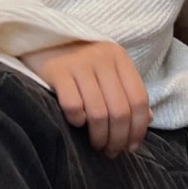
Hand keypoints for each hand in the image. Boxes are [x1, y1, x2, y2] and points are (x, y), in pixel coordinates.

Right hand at [21, 41, 151, 157]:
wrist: (40, 37)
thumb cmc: (77, 58)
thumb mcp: (106, 68)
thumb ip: (126, 91)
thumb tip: (147, 120)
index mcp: (119, 57)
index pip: (139, 99)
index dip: (138, 128)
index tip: (131, 146)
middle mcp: (102, 58)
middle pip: (120, 110)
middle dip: (118, 138)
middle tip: (111, 151)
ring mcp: (79, 63)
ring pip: (99, 113)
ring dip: (99, 137)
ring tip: (96, 145)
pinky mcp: (56, 71)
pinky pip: (73, 106)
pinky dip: (77, 121)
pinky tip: (76, 124)